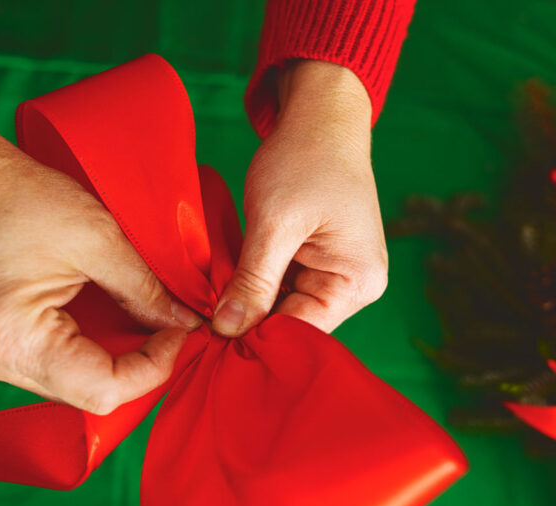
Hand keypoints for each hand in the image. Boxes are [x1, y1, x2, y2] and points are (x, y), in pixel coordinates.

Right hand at [0, 109, 201, 414]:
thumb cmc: (19, 197)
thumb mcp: (97, 236)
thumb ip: (145, 289)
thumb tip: (185, 324)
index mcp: (12, 339)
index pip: (102, 390)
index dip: (153, 367)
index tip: (180, 331)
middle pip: (88, 394)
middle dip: (138, 365)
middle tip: (170, 326)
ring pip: (75, 385)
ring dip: (117, 359)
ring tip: (145, 320)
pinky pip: (58, 368)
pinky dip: (92, 349)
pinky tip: (113, 321)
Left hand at [212, 60, 387, 336]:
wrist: (318, 113)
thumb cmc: (305, 159)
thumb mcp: (274, 223)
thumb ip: (253, 282)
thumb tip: (226, 331)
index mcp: (357, 283)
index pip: (301, 331)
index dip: (255, 339)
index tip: (208, 343)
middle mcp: (353, 286)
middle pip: (291, 322)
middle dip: (248, 320)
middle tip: (198, 324)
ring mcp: (334, 273)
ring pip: (279, 305)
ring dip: (245, 300)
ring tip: (206, 301)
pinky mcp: (314, 260)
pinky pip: (278, 284)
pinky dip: (251, 281)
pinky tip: (222, 281)